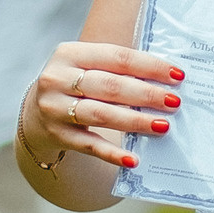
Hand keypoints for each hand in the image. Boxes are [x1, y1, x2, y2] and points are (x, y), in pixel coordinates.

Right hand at [25, 42, 187, 170]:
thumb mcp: (87, 66)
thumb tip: (167, 78)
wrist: (36, 111)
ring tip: (163, 125)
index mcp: (70, 53)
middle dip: (146, 95)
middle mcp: (58, 78)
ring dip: (135, 122)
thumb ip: (118, 68)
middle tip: (174, 102)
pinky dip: (112, 153)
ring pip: (101, 114)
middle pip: (110, 86)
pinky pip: (90, 145)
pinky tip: (133, 159)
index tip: (177, 76)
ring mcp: (54, 108)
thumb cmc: (75, 84)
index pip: (117, 57)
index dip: (150, 66)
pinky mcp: (57, 135)